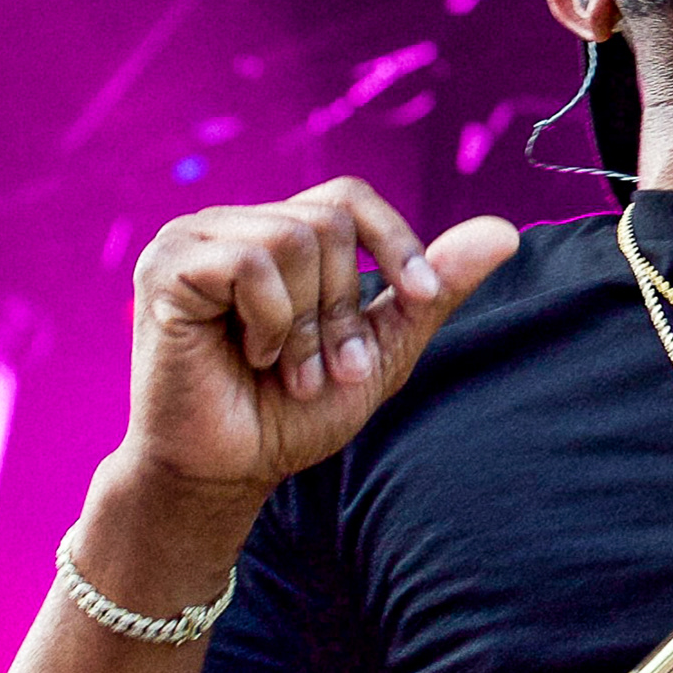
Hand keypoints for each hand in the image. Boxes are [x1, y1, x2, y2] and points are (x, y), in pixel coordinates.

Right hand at [112, 175, 516, 526]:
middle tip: (325, 369)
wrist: (226, 474)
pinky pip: (252, 261)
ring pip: (294, 237)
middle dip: (345, 306)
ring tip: (288, 372)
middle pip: (328, 221)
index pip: (348, 198)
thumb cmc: (290, 416)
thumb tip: (505, 232)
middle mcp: (231, 225)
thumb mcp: (379, 350)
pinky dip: (271, 322)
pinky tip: (250, 357)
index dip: (393, 242)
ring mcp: (192, 239)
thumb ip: (430, 293)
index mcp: (275, 235)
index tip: (420, 298)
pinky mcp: (166, 266)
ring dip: (308, 324)